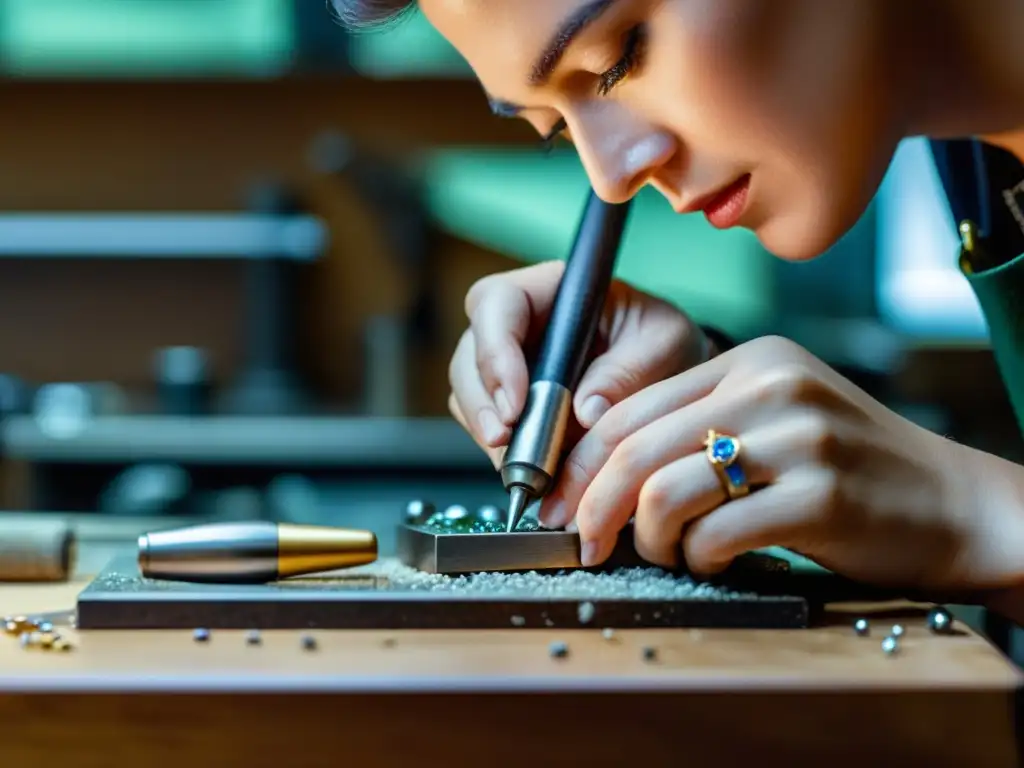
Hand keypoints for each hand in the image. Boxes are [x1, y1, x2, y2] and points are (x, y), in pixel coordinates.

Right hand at [447, 260, 709, 467]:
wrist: (671, 374)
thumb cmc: (665, 342)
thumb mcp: (664, 344)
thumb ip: (628, 371)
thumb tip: (585, 411)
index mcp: (551, 290)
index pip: (497, 305)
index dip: (495, 353)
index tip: (515, 404)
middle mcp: (519, 324)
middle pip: (470, 354)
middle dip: (482, 402)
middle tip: (505, 442)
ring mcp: (508, 365)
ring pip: (470, 395)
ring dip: (489, 432)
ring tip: (523, 467)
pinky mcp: (511, 405)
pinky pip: (488, 427)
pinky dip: (503, 453)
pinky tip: (531, 472)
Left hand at [542, 335, 1023, 593]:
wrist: (952, 502)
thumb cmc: (850, 469)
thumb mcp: (775, 421)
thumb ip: (697, 431)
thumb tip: (602, 477)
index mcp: (750, 359)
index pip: (631, 407)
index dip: (580, 461)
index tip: (559, 501)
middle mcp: (770, 385)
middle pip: (637, 447)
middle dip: (594, 505)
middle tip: (583, 543)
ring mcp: (798, 437)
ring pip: (666, 490)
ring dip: (649, 538)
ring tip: (667, 552)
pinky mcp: (819, 494)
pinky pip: (716, 533)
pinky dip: (698, 558)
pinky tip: (715, 560)